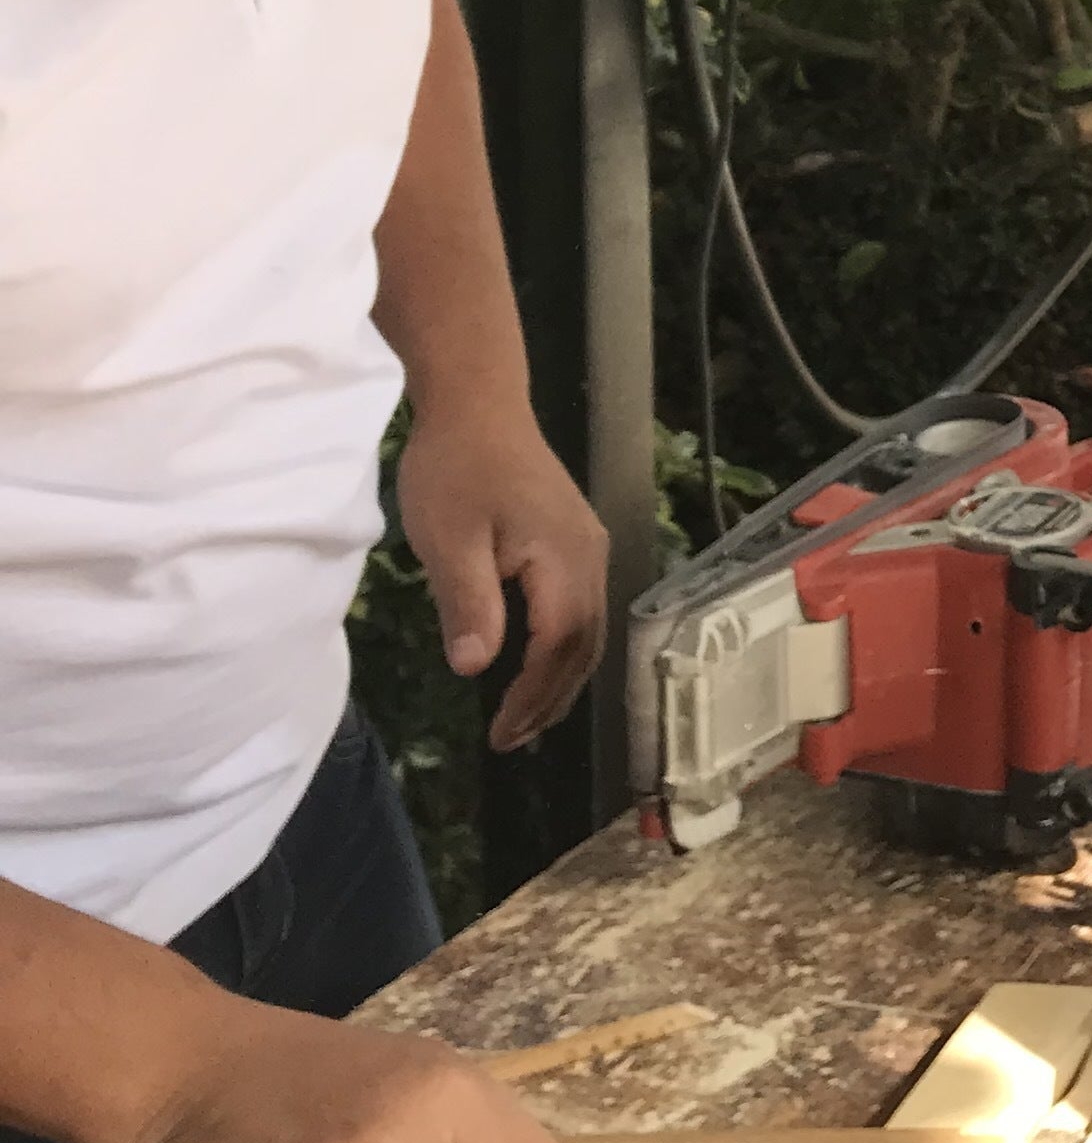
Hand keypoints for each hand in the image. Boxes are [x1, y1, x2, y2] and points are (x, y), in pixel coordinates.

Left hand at [395, 406, 604, 752]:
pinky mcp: (573, 540)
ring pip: (588, 629)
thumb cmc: (457, 468)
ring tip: (526, 715)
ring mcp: (587, 547)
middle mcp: (590, 558)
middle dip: (552, 698)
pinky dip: (563, 649)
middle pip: (586, 645)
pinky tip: (536, 660)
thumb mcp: (449, 540)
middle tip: (512, 739)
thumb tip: (477, 669)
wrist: (478, 403)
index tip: (499, 733)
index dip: (533, 695)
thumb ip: (469, 603)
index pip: (559, 646)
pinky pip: (580, 609)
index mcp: (564, 561)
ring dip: (561, 678)